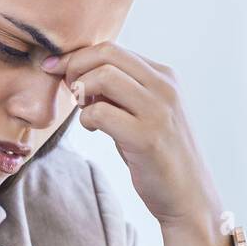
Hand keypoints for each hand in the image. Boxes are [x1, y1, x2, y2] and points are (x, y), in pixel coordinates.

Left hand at [42, 45, 222, 229]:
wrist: (187, 196)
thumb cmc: (157, 155)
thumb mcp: (143, 112)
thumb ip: (120, 90)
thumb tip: (77, 70)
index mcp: (164, 76)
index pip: (112, 49)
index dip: (79, 58)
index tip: (59, 72)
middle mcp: (165, 87)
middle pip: (106, 54)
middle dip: (74, 67)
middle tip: (68, 91)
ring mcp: (158, 111)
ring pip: (103, 77)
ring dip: (81, 92)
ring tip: (84, 110)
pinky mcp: (147, 138)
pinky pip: (100, 113)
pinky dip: (85, 119)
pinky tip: (93, 130)